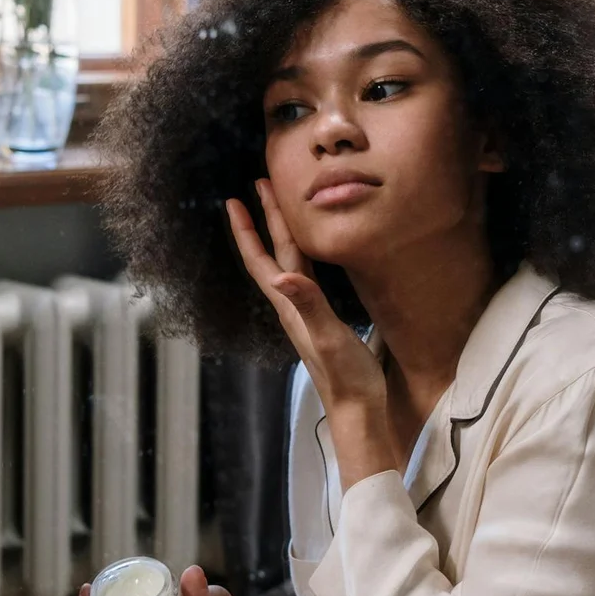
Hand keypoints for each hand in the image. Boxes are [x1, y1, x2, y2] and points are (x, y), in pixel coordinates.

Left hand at [226, 178, 386, 413]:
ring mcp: (306, 314)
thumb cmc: (345, 376)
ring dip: (281, 236)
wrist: (357, 410)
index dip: (248, 230)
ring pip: (288, 265)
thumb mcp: (327, 337)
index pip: (263, 261)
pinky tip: (311, 254)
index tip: (236, 198)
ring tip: (282, 210)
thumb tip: (280, 277)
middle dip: (265, 220)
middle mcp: (293, 307)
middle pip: (274, 255)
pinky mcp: (322, 321)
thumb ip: (308, 305)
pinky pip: (307, 278)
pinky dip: (304, 257)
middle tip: (260, 185)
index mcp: (290, 306)